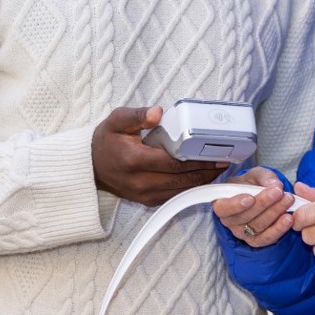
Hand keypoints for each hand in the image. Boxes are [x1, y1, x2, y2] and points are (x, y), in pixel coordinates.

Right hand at [92, 106, 230, 205]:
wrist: (91, 166)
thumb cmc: (106, 141)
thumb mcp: (117, 120)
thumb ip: (138, 115)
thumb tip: (159, 112)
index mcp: (135, 160)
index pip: (174, 163)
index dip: (198, 160)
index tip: (215, 153)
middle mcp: (141, 182)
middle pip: (182, 180)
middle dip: (206, 172)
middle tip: (224, 161)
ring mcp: (144, 194)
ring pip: (181, 191)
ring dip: (201, 182)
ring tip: (218, 169)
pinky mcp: (147, 201)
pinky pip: (174, 196)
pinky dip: (190, 188)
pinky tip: (202, 178)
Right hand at [211, 167, 295, 247]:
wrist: (259, 197)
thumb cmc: (250, 185)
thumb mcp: (255, 175)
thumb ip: (264, 177)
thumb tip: (275, 185)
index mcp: (222, 204)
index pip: (222, 208)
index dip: (235, 205)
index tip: (250, 198)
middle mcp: (230, 221)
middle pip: (245, 216)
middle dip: (263, 203)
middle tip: (278, 192)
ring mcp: (242, 233)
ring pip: (258, 226)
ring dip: (275, 213)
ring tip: (288, 200)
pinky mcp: (256, 240)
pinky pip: (267, 238)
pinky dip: (279, 229)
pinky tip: (288, 219)